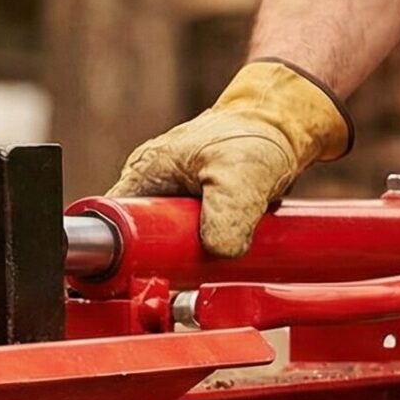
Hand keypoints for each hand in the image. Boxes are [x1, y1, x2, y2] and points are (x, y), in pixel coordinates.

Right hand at [108, 59, 351, 256]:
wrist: (287, 127)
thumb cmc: (256, 136)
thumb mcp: (241, 177)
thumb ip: (228, 215)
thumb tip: (218, 251)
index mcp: (145, 173)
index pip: (112, 221)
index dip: (121, 251)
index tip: (142, 273)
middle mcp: (153, 187)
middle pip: (139, 240)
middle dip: (162, 259)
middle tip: (188, 269)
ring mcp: (174, 199)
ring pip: (168, 245)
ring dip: (189, 257)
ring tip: (213, 255)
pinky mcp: (197, 212)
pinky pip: (191, 243)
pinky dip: (206, 253)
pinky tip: (223, 253)